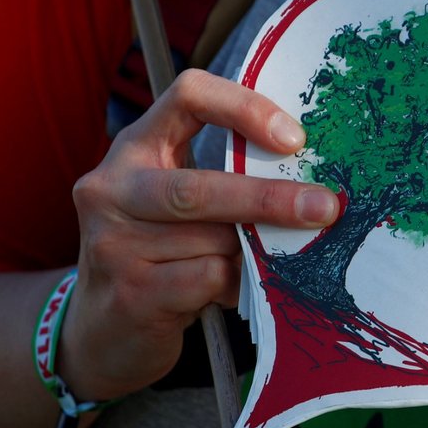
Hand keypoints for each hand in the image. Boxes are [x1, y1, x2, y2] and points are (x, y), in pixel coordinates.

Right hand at [59, 69, 338, 400]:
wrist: (103, 333)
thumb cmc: (159, 256)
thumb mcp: (178, 206)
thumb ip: (224, 181)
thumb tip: (307, 183)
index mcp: (134, 149)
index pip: (188, 94)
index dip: (245, 107)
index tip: (293, 139)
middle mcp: (112, 189)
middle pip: (200, 186)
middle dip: (270, 198)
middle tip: (324, 207)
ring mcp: (113, 243)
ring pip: (213, 240)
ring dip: (252, 252)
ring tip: (261, 261)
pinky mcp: (130, 293)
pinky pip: (209, 279)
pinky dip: (235, 283)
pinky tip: (230, 290)